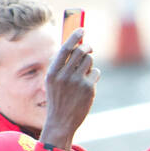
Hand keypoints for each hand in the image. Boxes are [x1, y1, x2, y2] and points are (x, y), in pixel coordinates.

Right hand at [41, 28, 99, 148]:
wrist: (61, 121)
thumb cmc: (58, 99)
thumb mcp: (53, 81)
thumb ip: (61, 65)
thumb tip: (74, 45)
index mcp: (53, 72)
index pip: (65, 49)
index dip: (74, 37)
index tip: (81, 29)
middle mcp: (64, 75)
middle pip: (80, 52)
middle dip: (87, 47)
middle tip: (90, 47)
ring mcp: (77, 82)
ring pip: (89, 61)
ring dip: (90, 63)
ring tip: (84, 72)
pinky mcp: (88, 88)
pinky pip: (96, 73)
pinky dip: (94, 75)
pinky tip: (88, 85)